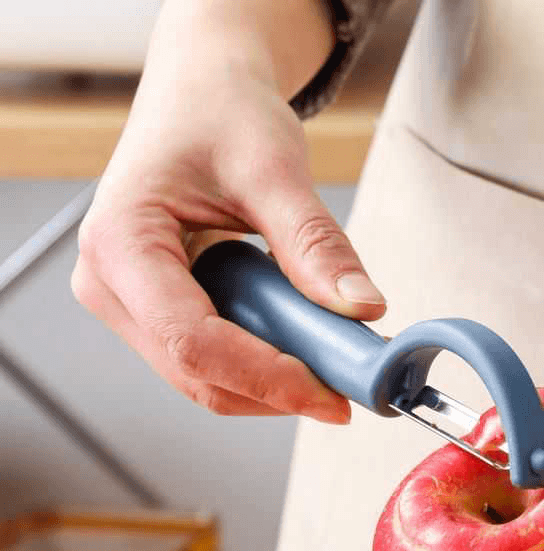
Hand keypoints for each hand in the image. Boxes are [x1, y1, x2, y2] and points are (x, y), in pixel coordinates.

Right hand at [72, 0, 385, 421]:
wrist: (200, 93)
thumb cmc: (219, 112)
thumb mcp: (273, 168)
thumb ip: (315, 243)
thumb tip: (361, 309)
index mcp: (120, 243)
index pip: (192, 341)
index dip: (265, 377)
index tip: (331, 393)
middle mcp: (110, 286)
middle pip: (197, 374)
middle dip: (276, 389)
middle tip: (346, 386)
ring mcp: (130, 304)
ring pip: (205, 378)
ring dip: (272, 382)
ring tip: (331, 358)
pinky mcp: (157, 311)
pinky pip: (212, 360)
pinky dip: (262, 364)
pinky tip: (302, 345)